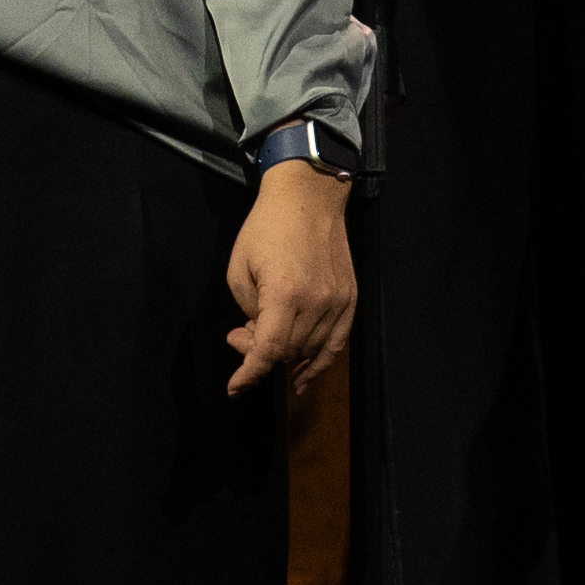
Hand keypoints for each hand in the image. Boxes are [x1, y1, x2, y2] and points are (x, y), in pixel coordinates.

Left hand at [221, 167, 355, 397]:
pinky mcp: (349, 299)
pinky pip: (336, 344)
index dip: (249, 374)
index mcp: (284, 293)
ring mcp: (337, 302)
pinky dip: (319, 363)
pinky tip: (303, 376)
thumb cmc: (267, 226)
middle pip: (287, 352)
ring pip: (310, 351)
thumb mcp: (239, 267)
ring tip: (264, 335)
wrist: (308, 196)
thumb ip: (246, 310)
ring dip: (284, 355)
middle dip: (258, 353)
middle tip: (241, 334)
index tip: (235, 388)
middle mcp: (316, 302)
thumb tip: (254, 337)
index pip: (268, 350)